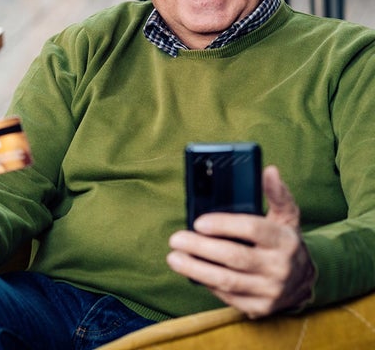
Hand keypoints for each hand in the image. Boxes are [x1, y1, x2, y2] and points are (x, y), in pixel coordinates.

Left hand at [167, 165, 315, 317]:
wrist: (304, 282)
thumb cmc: (285, 240)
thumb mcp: (287, 215)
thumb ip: (276, 193)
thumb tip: (269, 170)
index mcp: (284, 240)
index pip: (253, 229)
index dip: (223, 225)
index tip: (198, 222)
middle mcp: (279, 267)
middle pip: (234, 257)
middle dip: (200, 248)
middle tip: (176, 239)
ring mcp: (270, 291)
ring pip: (227, 281)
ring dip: (196, 269)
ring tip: (174, 258)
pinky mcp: (260, 308)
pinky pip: (228, 296)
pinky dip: (207, 283)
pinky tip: (192, 271)